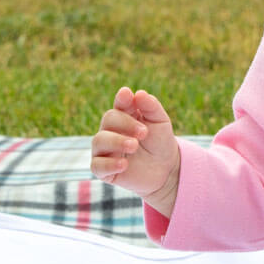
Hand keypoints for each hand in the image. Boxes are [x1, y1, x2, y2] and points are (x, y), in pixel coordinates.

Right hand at [90, 87, 180, 215]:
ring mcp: (105, 150)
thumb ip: (151, 107)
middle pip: (108, 119)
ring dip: (116, 141)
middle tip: (144, 133)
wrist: (166, 170)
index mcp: (125, 116)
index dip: (122, 99)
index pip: (120, 104)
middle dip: (125, 123)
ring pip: (99, 140)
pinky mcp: (104, 170)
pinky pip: (97, 165)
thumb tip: (139, 93)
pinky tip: (124, 164)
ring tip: (134, 146)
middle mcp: (111, 131)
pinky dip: (109, 164)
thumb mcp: (161, 123)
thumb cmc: (161, 143)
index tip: (127, 95)